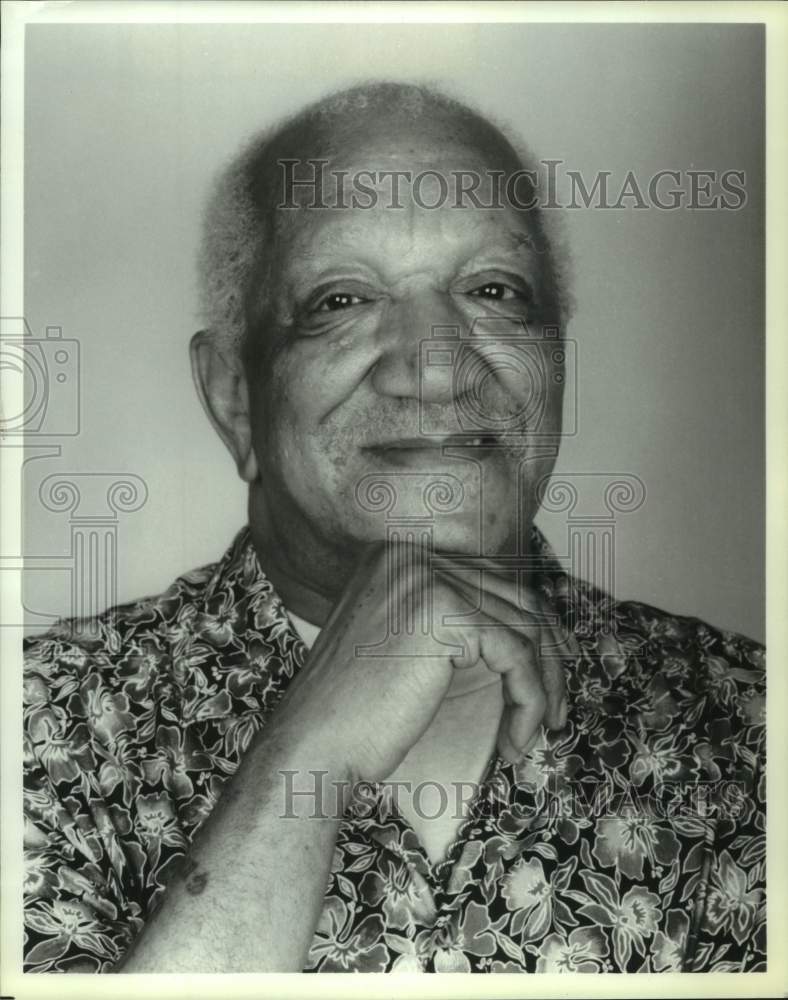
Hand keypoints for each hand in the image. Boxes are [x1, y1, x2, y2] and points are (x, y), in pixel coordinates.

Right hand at [270, 541, 573, 784]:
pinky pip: (516, 654)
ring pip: (523, 627)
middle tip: (558, 708)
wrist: (315, 744)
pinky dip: (529, 701)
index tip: (552, 670)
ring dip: (542, 686)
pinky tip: (516, 740)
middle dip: (549, 656)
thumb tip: (531, 626)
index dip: (532, 625)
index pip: (491, 579)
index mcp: (398, 555)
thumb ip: (453, 621)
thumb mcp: (408, 646)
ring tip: (536, 731)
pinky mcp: (442, 612)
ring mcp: (425, 577)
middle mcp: (410, 554)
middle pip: (515, 596)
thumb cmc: (358, 710)